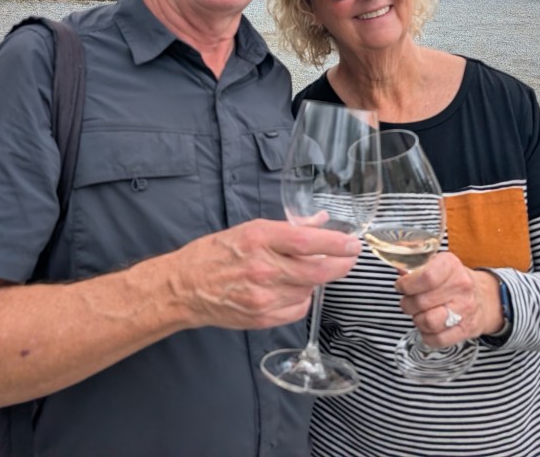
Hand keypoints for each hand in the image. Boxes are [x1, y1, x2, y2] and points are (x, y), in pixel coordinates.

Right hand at [170, 218, 361, 331]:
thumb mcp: (251, 229)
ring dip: (316, 280)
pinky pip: (297, 309)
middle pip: (316, 271)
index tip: (353, 243)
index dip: (335, 243)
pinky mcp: (262, 318)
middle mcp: (263, 268)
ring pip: (308, 290)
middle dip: (340, 265)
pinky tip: (294, 289)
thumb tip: (320, 222)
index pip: (307, 242)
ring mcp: (263, 297)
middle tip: (350, 258)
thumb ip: (288, 228)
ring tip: (309, 270)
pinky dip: (303, 299)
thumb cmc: (217, 253)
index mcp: (259, 239)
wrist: (186, 287)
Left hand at [394, 251, 502, 346]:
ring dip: (417, 320)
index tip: (401, 286)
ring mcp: (465, 310)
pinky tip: (427, 327)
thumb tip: (400, 273)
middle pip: (422, 301)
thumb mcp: (436, 264)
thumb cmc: (452, 280)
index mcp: (451, 265)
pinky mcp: (466, 330)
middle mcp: (461, 286)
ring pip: (428, 322)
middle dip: (407, 303)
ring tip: (418, 314)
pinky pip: (438, 340)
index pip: (426, 277)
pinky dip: (427, 335)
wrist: (483, 297)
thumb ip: (415, 267)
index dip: (407, 284)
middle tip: (408, 301)